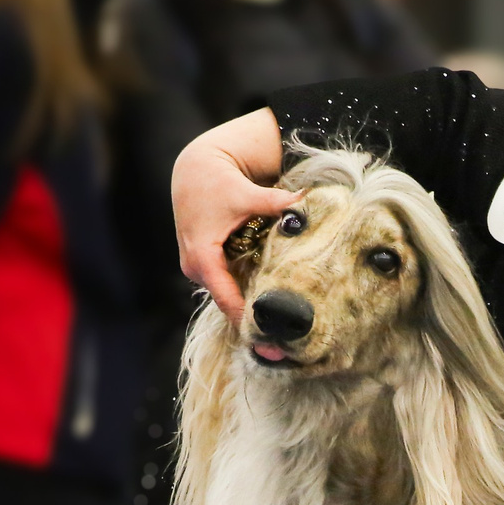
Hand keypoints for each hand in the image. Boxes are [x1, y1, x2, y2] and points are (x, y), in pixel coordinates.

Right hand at [173, 108, 294, 318]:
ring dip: (251, 301)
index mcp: (203, 257)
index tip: (272, 336)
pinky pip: (225, 283)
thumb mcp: (247, 194)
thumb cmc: (217, 181)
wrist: (195, 168)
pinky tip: (268, 296)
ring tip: (281, 319)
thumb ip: (278, 204)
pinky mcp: (202, 264)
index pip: (227, 300)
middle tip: (284, 333)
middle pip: (228, 301)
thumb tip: (308, 206)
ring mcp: (196, 268)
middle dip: (254, 315)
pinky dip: (244, 287)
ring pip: (227, 292)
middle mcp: (195, 268)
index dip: (249, 319)